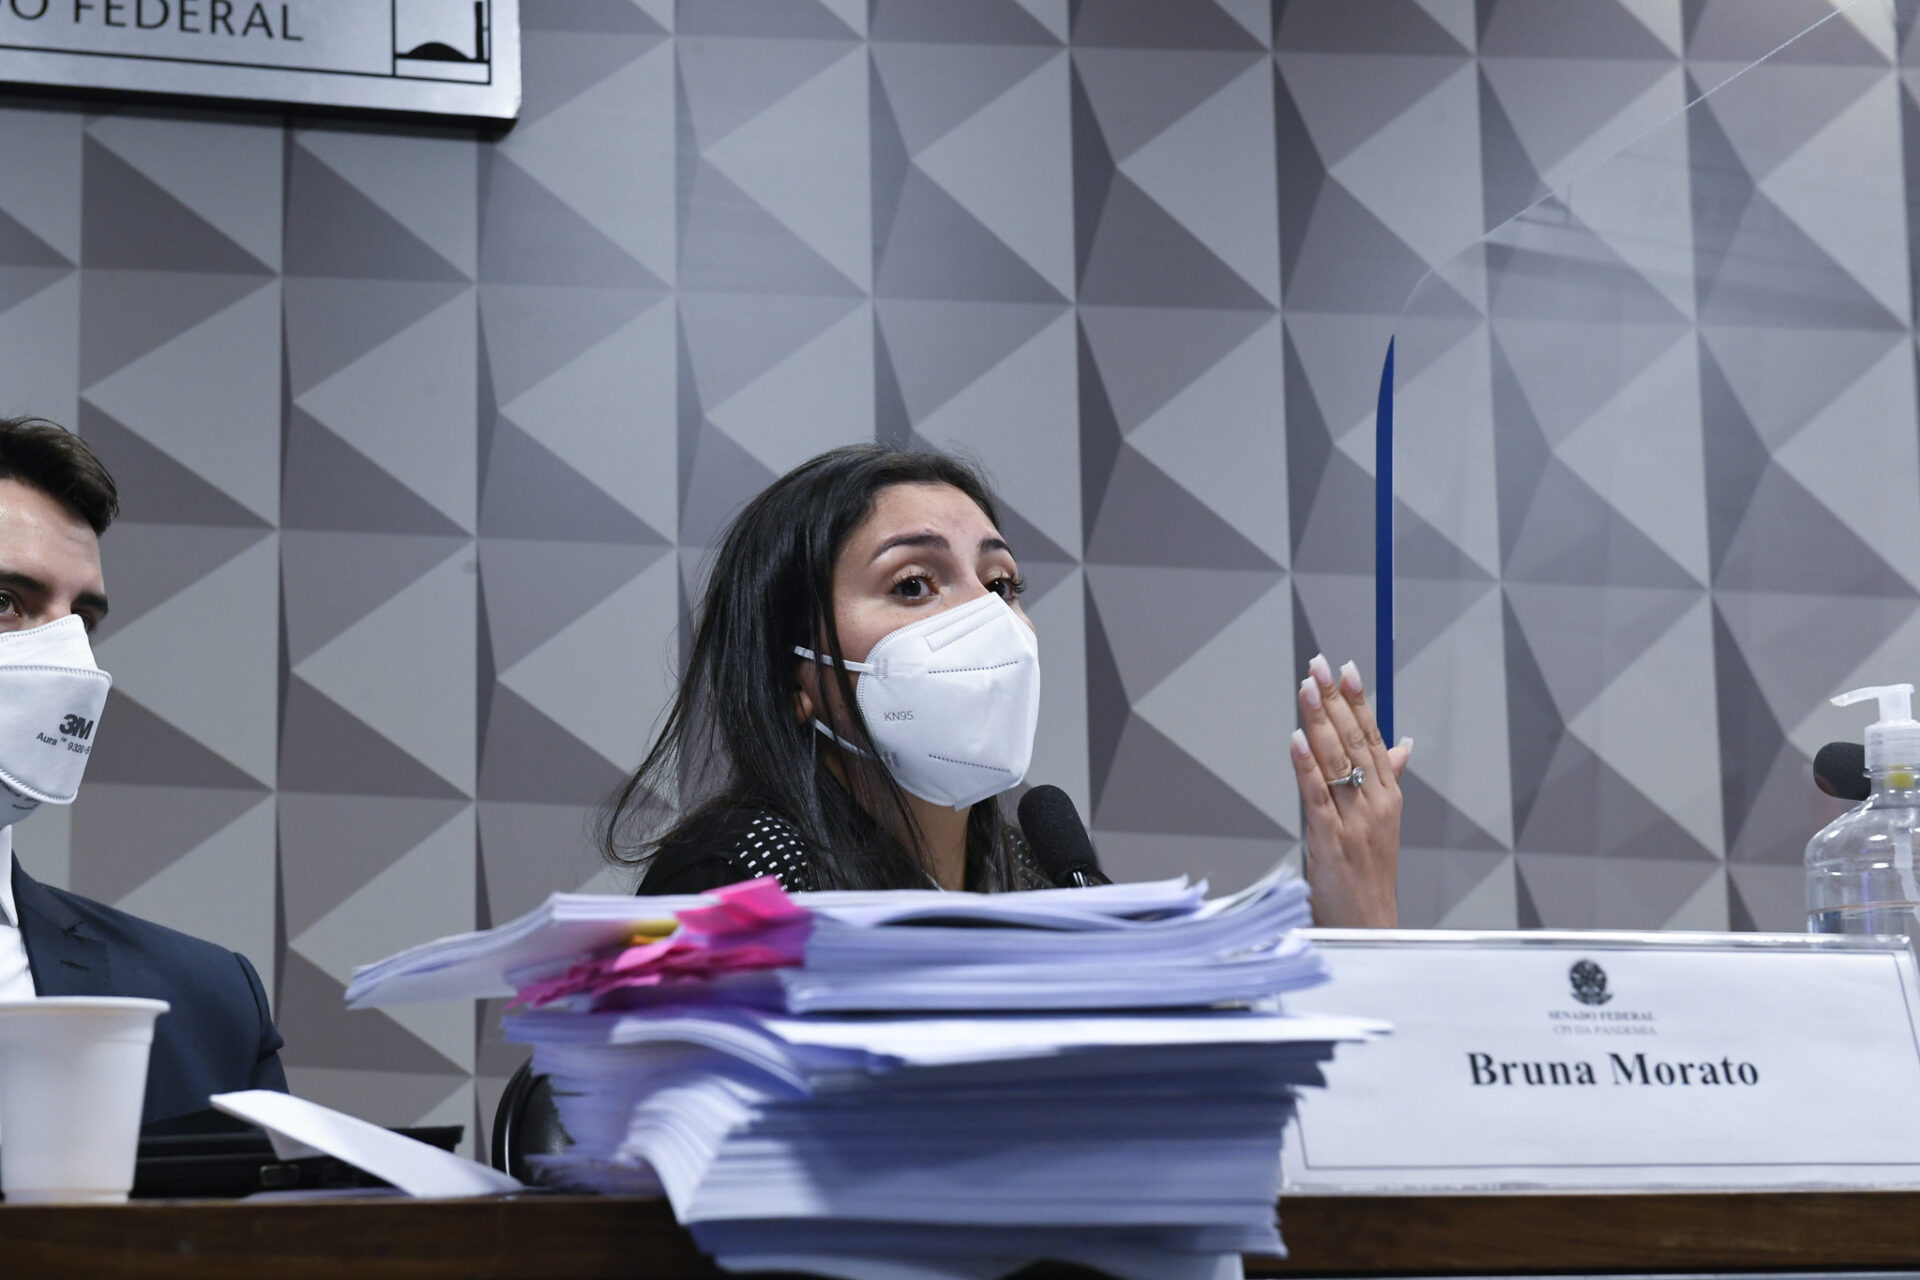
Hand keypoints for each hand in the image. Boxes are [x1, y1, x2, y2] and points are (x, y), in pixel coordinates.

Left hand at [1290, 654, 1410, 927]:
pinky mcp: (1330, 841)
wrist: (1368, 924)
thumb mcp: (1384, 823)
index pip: (1374, 737)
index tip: (1347, 669)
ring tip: (1306, 689)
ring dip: (1318, 723)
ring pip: (1335, 762)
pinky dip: (1305, 767)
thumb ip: (1389, 780)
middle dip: (1334, 701)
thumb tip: (1402, 744)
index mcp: (1389, 796)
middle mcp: (1375, 804)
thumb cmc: (1370, 874)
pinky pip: (1316, 797)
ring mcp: (1354, 821)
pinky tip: (1296, 740)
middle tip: (1319, 666)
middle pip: (1354, 742)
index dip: (1358, 701)